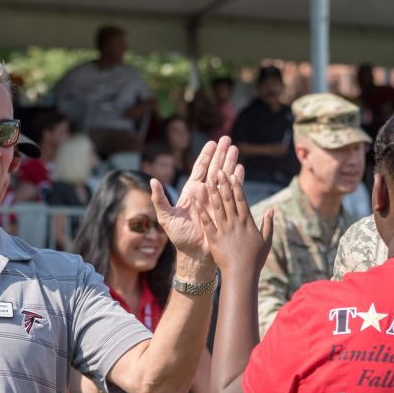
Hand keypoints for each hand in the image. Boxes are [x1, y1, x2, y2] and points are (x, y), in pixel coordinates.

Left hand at [150, 136, 239, 264]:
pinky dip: (237, 180)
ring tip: (235, 149)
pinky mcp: (225, 209)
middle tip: (227, 139)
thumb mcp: (165, 217)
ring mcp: (216, 200)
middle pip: (215, 168)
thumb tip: (152, 180)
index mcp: (191, 191)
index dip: (206, 155)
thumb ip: (159, 198)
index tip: (212, 143)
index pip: (200, 169)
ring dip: (231, 163)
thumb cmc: (179, 236)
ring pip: (225, 177)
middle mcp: (205, 193)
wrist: (194, 253)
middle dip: (221, 154)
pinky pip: (233, 192)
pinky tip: (241, 169)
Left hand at [197, 168, 273, 274]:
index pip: (242, 200)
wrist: (242, 274)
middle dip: (224, 184)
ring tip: (208, 180)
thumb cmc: (255, 259)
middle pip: (229, 199)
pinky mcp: (214, 238)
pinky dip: (201, 212)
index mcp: (247, 222)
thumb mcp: (266, 241)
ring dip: (213, 193)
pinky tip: (196, 202)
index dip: (237, 186)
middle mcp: (235, 223)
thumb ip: (268, 224)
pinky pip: (207, 222)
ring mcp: (224, 230)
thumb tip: (272, 210)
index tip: (233, 175)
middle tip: (219, 170)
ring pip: (218, 207)